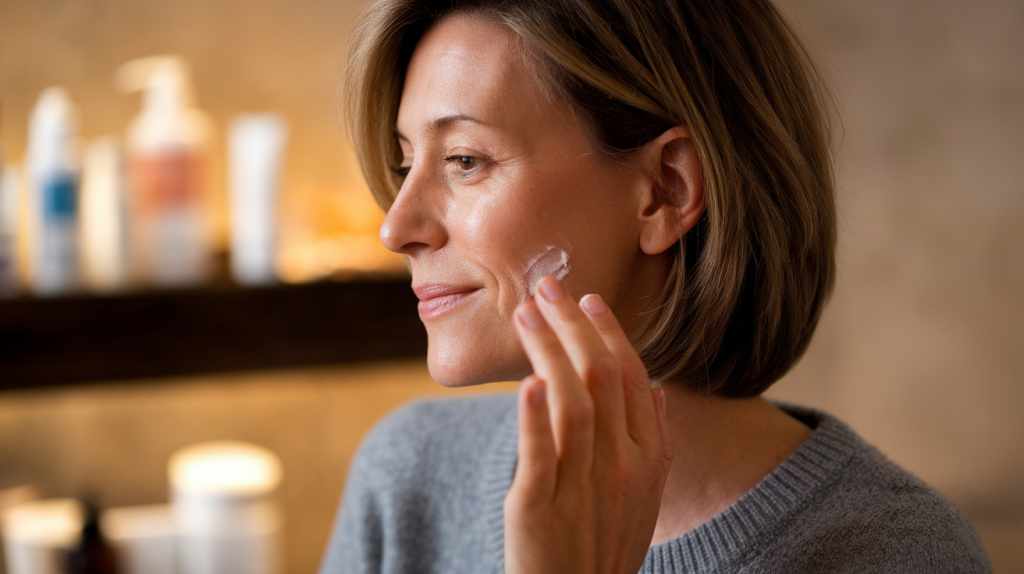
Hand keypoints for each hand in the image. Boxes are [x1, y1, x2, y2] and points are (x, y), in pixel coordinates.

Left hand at [504, 276, 672, 573]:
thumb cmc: (607, 546)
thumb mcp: (646, 498)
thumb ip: (656, 442)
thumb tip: (660, 392)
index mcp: (648, 458)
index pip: (633, 378)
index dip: (610, 333)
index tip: (588, 300)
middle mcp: (621, 466)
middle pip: (601, 377)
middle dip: (573, 324)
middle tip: (546, 288)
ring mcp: (580, 485)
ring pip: (570, 401)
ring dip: (547, 349)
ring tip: (525, 314)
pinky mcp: (537, 507)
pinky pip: (540, 452)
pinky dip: (533, 414)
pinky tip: (527, 380)